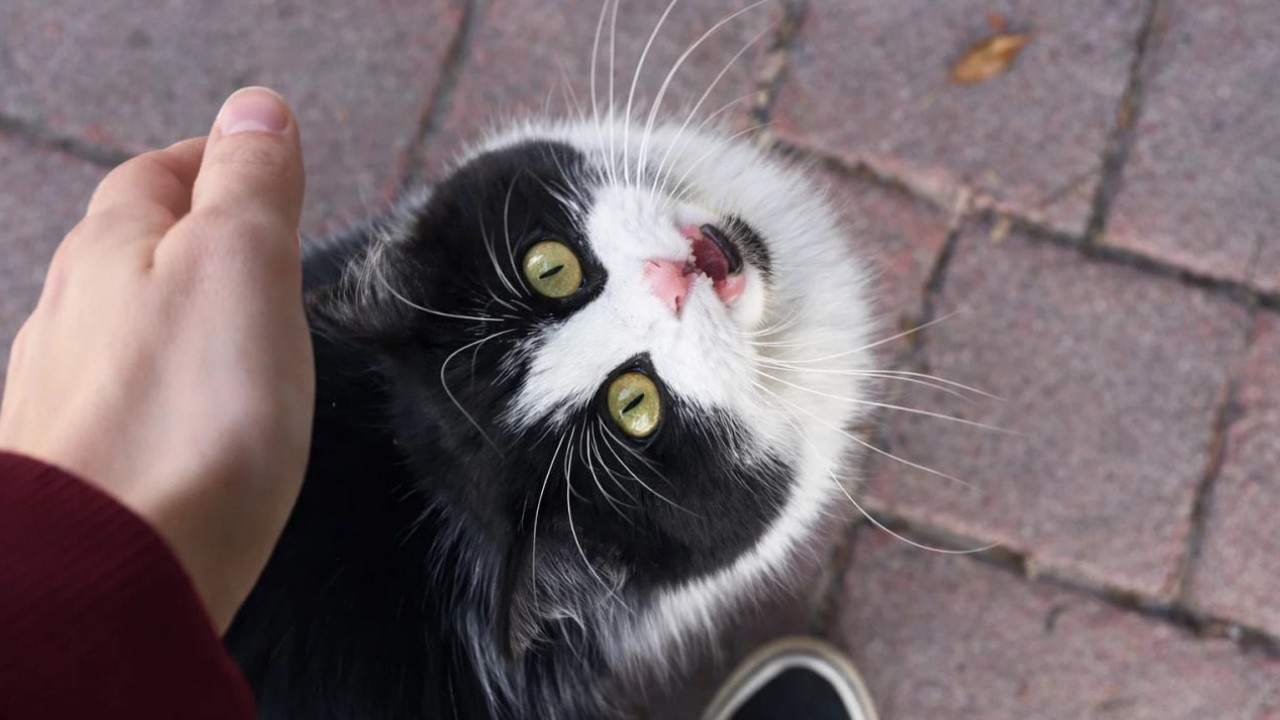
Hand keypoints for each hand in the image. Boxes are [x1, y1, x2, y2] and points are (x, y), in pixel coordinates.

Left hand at [0, 87, 312, 631]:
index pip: (156, 172)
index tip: (262, 167)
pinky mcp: (73, 467)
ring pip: (117, 324)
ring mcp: (61, 395)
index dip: (214, 160)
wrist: (114, 579)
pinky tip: (186, 417)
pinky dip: (158, 384)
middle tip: (257, 246)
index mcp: (112, 250)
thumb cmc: (190, 423)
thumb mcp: (243, 267)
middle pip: (127, 247)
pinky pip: (118, 397)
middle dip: (190, 234)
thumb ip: (249, 184)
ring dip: (171, 311)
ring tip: (232, 330)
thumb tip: (255, 109)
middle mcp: (68, 315)